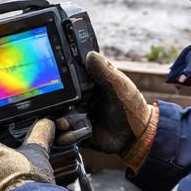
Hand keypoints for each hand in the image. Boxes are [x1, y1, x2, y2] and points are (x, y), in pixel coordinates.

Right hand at [57, 51, 157, 171]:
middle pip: (59, 100)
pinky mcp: (78, 135)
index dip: (60, 82)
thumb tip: (90, 54)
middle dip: (54, 104)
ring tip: (63, 122)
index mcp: (88, 86)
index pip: (68, 80)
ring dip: (57, 121)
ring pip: (58, 118)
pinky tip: (67, 133)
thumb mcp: (117, 85)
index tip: (54, 83)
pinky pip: (64, 136)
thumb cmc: (131, 105)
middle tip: (59, 107)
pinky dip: (63, 136)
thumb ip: (104, 70)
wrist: (137, 134)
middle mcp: (80, 101)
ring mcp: (78, 118)